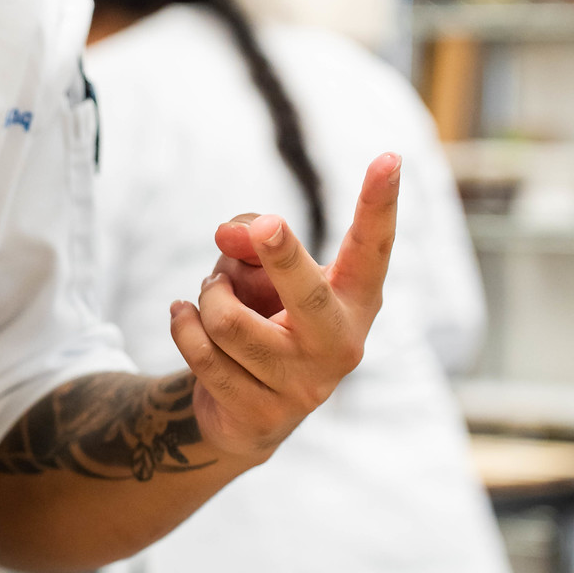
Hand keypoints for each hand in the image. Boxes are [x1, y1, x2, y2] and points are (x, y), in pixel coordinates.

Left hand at [169, 152, 400, 467]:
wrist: (245, 413)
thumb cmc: (264, 316)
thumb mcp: (261, 267)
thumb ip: (250, 236)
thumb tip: (228, 236)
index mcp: (355, 300)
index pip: (372, 247)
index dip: (379, 203)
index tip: (390, 156)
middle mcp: (341, 345)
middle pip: (308, 292)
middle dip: (282, 255)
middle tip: (267, 227)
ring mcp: (303, 387)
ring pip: (230, 321)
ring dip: (208, 295)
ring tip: (211, 294)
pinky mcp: (261, 415)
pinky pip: (201, 354)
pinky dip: (182, 324)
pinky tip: (183, 316)